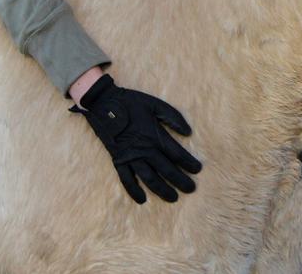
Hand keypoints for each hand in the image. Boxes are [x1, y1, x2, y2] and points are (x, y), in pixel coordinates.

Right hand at [73, 74, 201, 202]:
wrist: (103, 103)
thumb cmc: (131, 102)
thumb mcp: (156, 104)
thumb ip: (173, 117)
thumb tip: (188, 132)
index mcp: (155, 135)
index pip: (177, 154)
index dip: (189, 163)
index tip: (198, 170)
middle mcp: (144, 149)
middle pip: (166, 170)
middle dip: (180, 180)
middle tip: (191, 189)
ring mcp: (130, 157)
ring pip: (149, 179)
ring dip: (162, 190)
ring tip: (173, 198)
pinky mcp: (118, 160)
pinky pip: (126, 180)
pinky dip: (134, 191)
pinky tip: (142, 200)